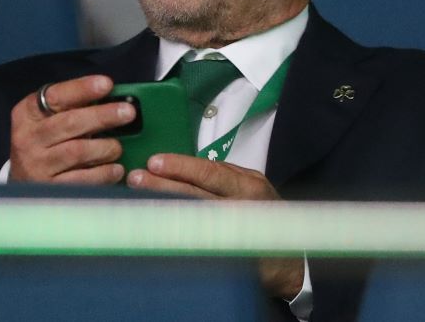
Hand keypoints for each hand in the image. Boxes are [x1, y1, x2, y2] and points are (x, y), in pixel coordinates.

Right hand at [8, 75, 135, 184]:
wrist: (24, 180)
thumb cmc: (46, 142)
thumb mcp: (50, 118)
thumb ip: (74, 106)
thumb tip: (113, 97)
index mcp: (27, 113)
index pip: (55, 96)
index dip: (82, 89)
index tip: (107, 84)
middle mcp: (27, 138)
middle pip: (70, 123)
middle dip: (103, 116)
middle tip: (127, 112)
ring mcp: (37, 165)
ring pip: (77, 151)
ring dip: (105, 147)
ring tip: (117, 147)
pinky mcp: (49, 188)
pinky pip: (82, 179)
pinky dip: (104, 173)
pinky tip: (116, 169)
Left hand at [127, 154, 304, 299]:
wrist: (290, 262)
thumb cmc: (267, 217)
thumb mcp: (252, 188)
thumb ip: (223, 178)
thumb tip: (183, 169)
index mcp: (249, 185)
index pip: (210, 172)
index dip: (180, 167)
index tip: (154, 162)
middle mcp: (242, 208)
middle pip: (196, 194)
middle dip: (162, 186)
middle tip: (135, 178)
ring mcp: (234, 234)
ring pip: (192, 218)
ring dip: (162, 208)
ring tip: (137, 200)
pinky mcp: (228, 257)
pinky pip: (196, 244)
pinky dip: (174, 235)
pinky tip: (154, 231)